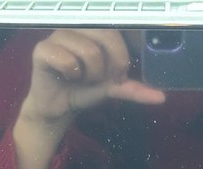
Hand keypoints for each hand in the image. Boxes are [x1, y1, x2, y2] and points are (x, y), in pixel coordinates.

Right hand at [21, 29, 164, 122]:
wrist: (58, 109)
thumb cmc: (83, 90)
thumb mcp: (113, 88)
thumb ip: (135, 89)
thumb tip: (160, 96)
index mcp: (94, 29)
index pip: (118, 25)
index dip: (124, 48)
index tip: (123, 68)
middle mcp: (77, 27)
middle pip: (107, 34)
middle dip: (114, 63)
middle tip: (106, 78)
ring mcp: (58, 35)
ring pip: (89, 50)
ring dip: (91, 74)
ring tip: (83, 78)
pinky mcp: (42, 49)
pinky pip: (67, 60)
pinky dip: (72, 75)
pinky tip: (67, 77)